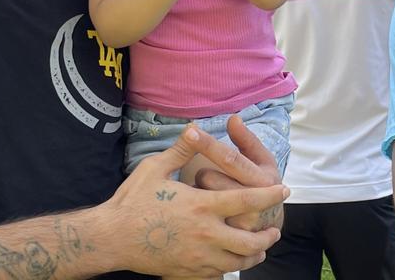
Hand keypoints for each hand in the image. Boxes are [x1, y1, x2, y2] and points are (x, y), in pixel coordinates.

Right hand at [103, 125, 286, 276]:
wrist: (111, 238)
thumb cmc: (132, 200)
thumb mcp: (155, 168)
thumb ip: (181, 150)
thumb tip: (194, 128)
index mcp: (202, 205)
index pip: (247, 200)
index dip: (270, 195)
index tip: (284, 190)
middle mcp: (205, 233)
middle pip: (250, 240)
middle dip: (267, 236)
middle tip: (274, 230)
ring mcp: (197, 256)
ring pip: (237, 261)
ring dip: (253, 255)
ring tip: (259, 249)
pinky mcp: (187, 271)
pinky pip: (217, 274)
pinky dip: (228, 267)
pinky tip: (230, 261)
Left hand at [192, 115, 285, 230]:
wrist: (270, 225)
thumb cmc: (261, 184)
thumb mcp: (262, 160)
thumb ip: (247, 140)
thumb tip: (233, 118)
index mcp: (261, 179)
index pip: (230, 158)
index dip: (208, 144)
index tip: (189, 131)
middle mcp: (254, 203)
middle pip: (210, 178)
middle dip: (202, 173)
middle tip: (206, 174)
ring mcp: (240, 224)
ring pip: (202, 199)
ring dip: (199, 192)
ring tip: (209, 194)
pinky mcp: (228, 241)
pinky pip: (200, 218)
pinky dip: (197, 210)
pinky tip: (204, 210)